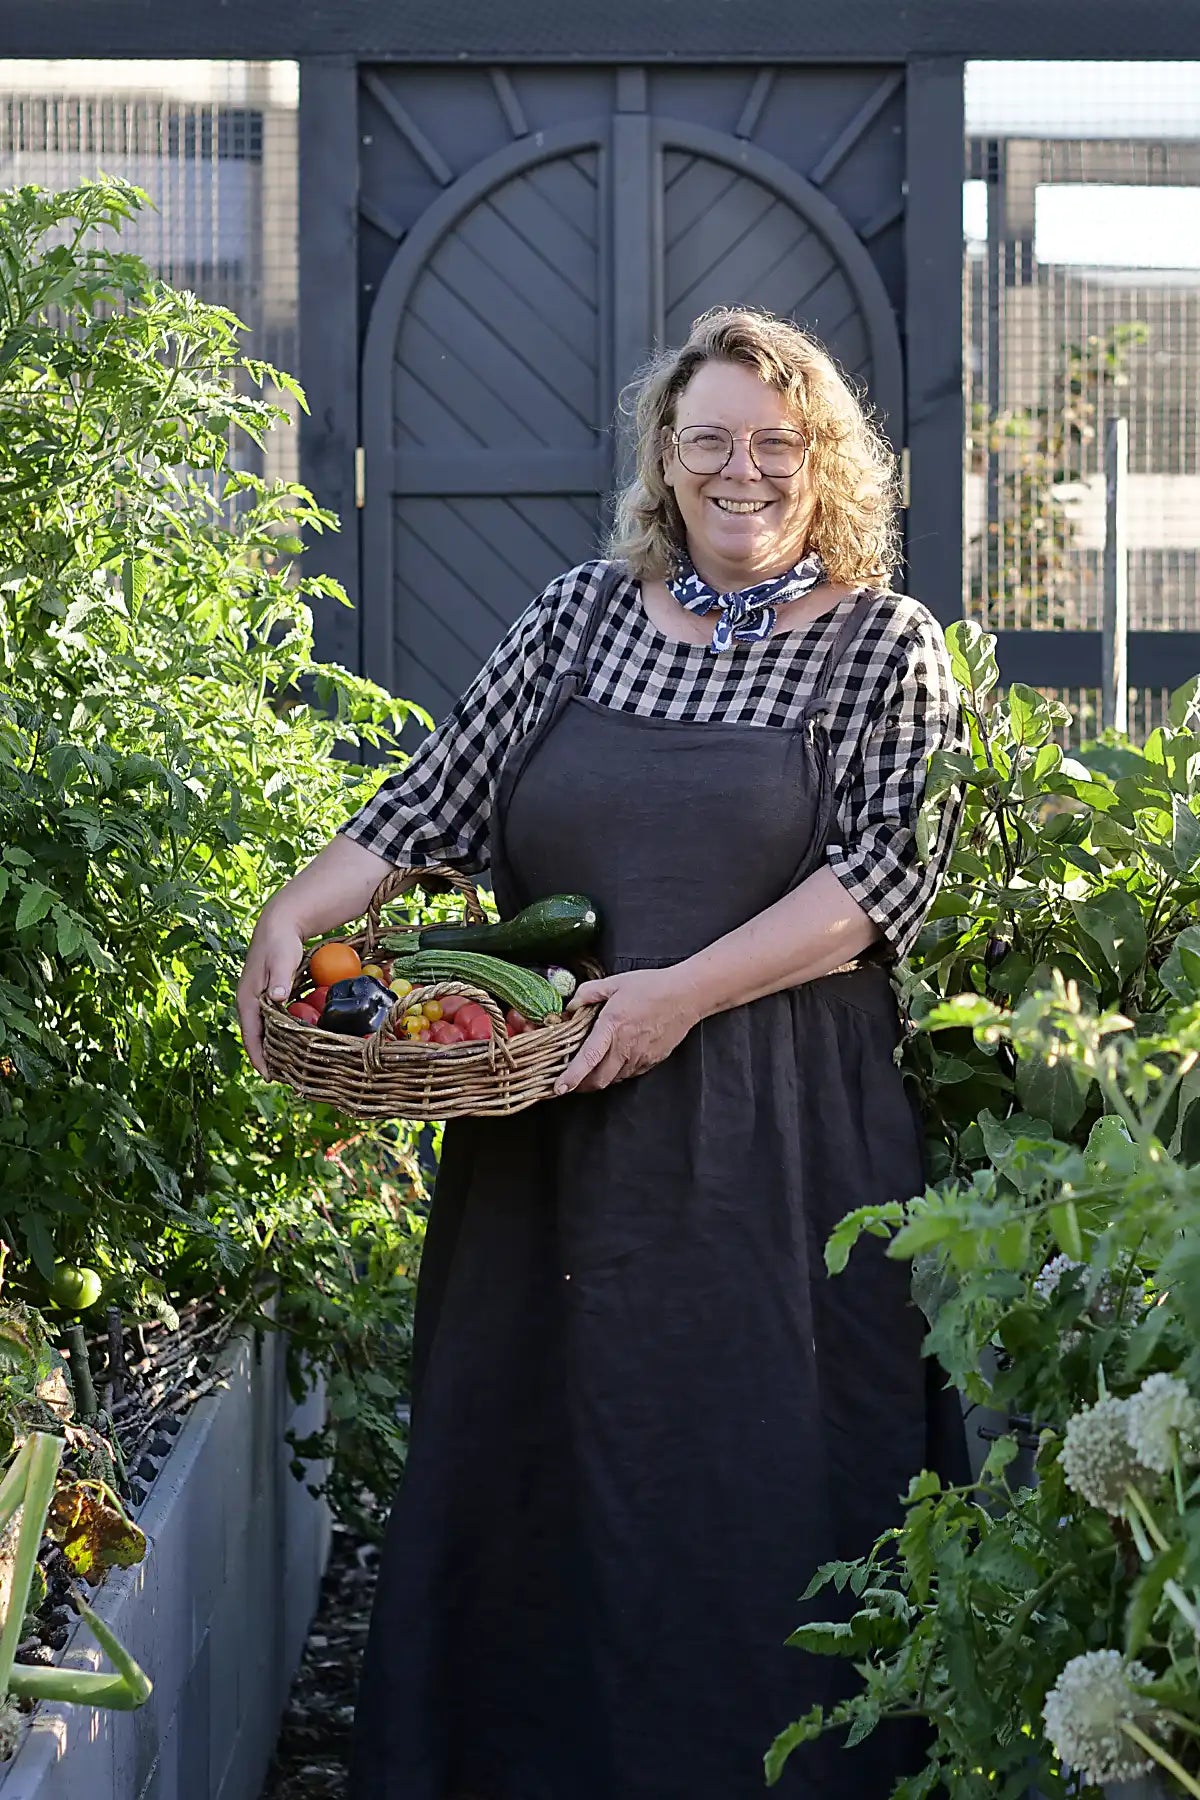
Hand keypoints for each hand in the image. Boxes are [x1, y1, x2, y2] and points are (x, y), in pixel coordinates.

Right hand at [236, 903, 304, 1078]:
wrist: (279, 923)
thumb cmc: (280, 942)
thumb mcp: (281, 959)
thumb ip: (280, 978)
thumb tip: (276, 998)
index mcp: (248, 998)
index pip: (250, 1034)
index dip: (258, 1056)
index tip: (268, 1076)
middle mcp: (249, 1001)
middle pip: (255, 1037)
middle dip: (265, 1058)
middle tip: (282, 1079)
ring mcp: (257, 999)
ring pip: (262, 1030)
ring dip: (271, 1048)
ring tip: (287, 1068)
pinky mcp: (267, 995)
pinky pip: (270, 1021)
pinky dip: (278, 1034)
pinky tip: (291, 1042)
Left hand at [554, 967, 699, 1094]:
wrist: (686, 996)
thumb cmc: (651, 987)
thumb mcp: (614, 983)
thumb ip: (587, 994)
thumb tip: (570, 1008)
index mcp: (612, 1027)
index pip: (588, 1059)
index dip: (572, 1076)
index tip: (559, 1088)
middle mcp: (625, 1047)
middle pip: (598, 1080)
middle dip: (581, 1086)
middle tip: (569, 1081)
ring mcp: (639, 1057)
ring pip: (613, 1079)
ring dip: (599, 1078)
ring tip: (591, 1068)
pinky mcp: (651, 1062)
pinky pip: (628, 1074)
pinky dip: (616, 1072)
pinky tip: (614, 1058)